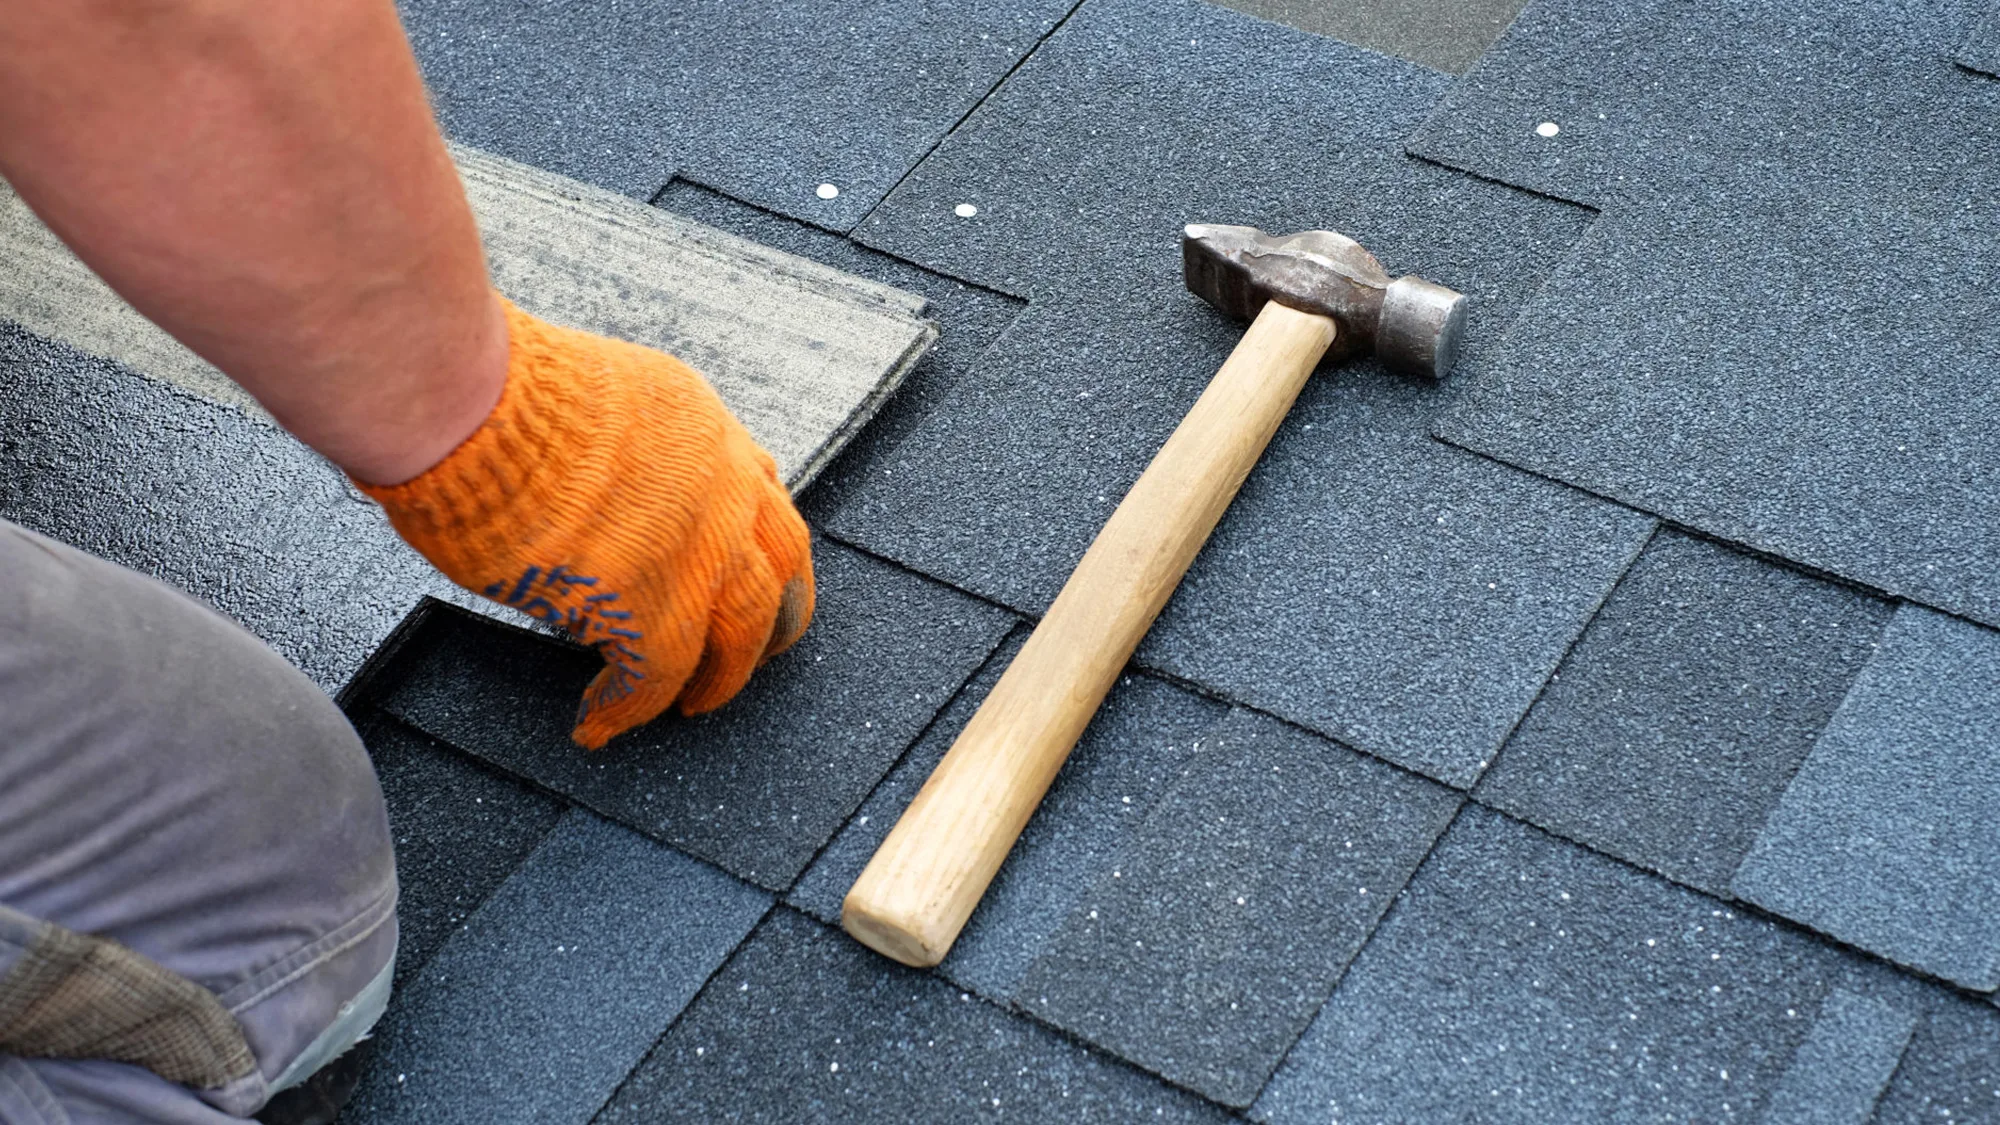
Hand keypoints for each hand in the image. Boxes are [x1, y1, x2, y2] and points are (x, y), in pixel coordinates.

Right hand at [361, 299, 813, 747]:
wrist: (471, 406)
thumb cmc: (494, 393)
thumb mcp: (595, 395)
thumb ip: (623, 448)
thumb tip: (598, 491)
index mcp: (704, 427)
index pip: (762, 495)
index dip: (757, 544)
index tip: (752, 573)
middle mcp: (723, 486)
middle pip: (782, 569)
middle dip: (774, 620)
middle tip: (757, 656)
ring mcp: (697, 549)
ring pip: (741, 634)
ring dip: (719, 678)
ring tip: (692, 707)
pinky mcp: (649, 606)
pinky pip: (655, 679)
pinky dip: (626, 709)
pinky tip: (598, 722)